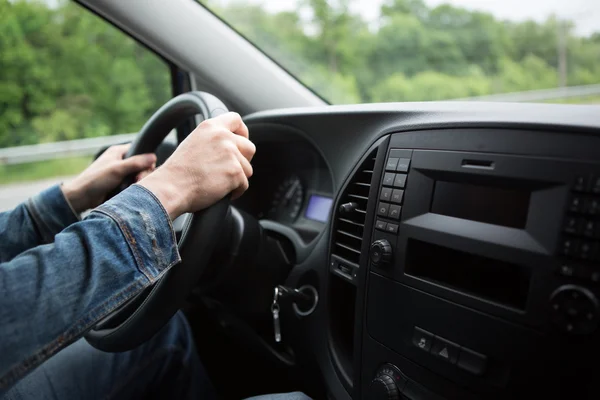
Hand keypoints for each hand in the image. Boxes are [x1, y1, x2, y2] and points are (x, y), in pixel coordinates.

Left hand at [62, 144, 156, 212]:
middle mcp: (119, 160)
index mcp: (118, 151)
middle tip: (138, 180)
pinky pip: (132, 184)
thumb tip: (153, 156)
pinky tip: (130, 191)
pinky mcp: (119, 184)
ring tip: (132, 186)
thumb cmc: (96, 180)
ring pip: (137, 175)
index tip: (146, 168)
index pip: (140, 150)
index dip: (146, 159)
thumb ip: (136, 162)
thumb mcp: (118, 169)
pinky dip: (132, 187)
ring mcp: (119, 172)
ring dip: (138, 182)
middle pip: (141, 164)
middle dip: (142, 173)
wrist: (81, 197)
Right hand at [139, 112, 254, 219]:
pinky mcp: (235, 172)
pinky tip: (221, 192)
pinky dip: (236, 191)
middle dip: (243, 160)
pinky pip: (244, 184)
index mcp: (211, 127)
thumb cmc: (179, 171)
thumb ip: (213, 139)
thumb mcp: (194, 142)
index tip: (240, 142)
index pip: (236, 119)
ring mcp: (230, 154)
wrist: (171, 187)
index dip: (242, 132)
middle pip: (249, 147)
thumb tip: (230, 145)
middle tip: (230, 170)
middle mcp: (222, 137)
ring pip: (247, 169)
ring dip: (237, 178)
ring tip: (219, 183)